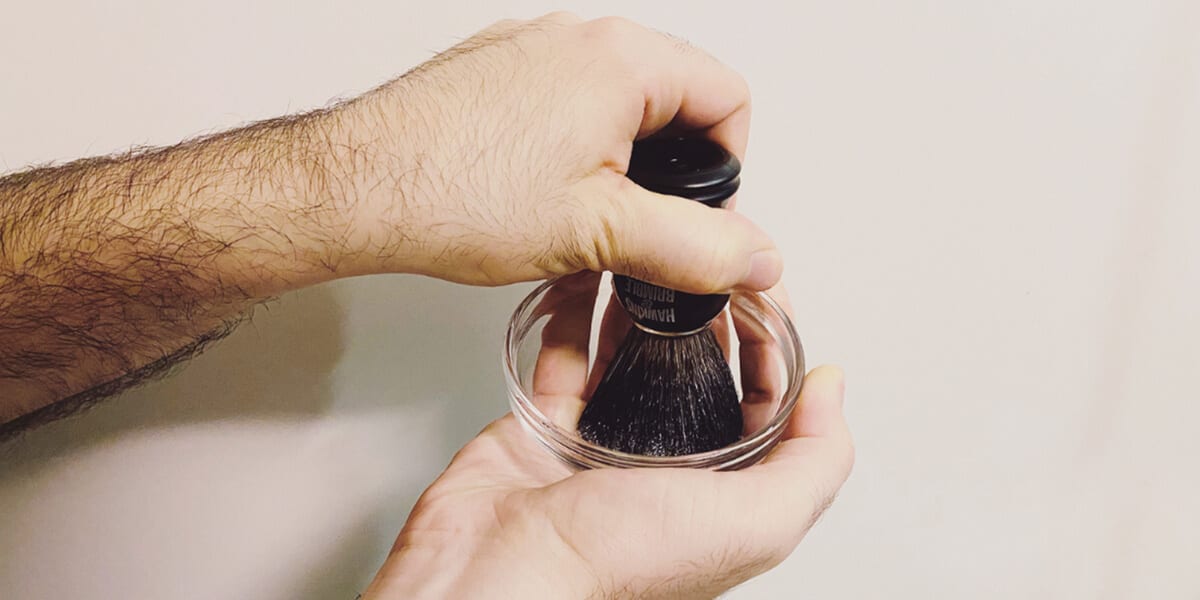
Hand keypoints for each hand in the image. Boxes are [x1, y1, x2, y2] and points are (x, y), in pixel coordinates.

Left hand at [331, 13, 781, 292]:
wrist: (353, 188)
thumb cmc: (453, 192)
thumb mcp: (600, 232)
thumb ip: (695, 246)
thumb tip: (755, 255)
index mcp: (622, 60)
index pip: (727, 98)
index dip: (729, 167)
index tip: (702, 214)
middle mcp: (578, 41)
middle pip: (672, 104)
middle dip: (668, 176)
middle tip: (643, 226)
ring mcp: (533, 54)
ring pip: (614, 112)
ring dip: (615, 173)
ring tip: (582, 223)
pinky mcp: (497, 77)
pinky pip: (562, 111)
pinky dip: (569, 158)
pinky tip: (537, 205)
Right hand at [363, 275, 853, 598]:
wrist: (499, 569)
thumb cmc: (611, 563)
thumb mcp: (749, 522)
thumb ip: (812, 462)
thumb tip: (833, 391)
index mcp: (723, 493)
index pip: (768, 404)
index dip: (776, 346)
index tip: (768, 295)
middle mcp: (668, 468)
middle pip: (705, 375)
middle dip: (715, 318)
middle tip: (717, 265)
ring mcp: (605, 444)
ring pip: (636, 359)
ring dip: (650, 312)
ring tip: (662, 263)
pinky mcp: (549, 424)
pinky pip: (567, 358)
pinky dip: (576, 320)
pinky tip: (592, 286)